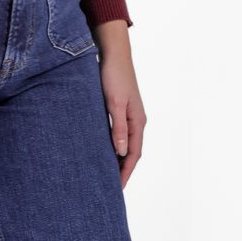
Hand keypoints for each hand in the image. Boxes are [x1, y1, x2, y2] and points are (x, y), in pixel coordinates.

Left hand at [93, 21, 145, 187]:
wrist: (114, 52)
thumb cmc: (114, 76)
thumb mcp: (114, 102)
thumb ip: (118, 127)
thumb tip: (122, 152)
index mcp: (138, 121)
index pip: (134, 154)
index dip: (126, 172)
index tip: (117, 188)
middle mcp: (136, 119)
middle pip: (132, 151)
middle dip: (123, 169)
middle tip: (111, 186)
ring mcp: (129, 113)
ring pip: (125, 141)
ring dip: (118, 157)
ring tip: (107, 171)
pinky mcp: (120, 106)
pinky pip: (119, 131)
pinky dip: (114, 143)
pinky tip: (103, 146)